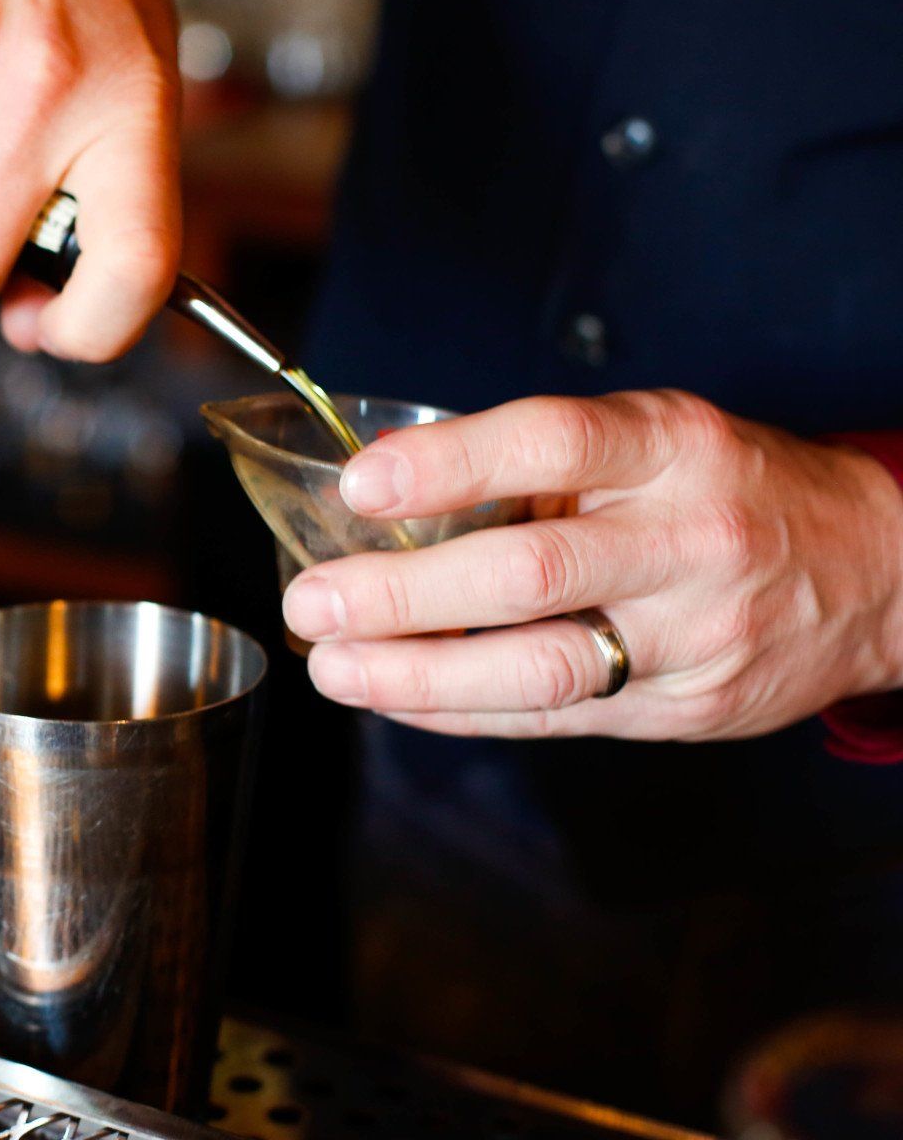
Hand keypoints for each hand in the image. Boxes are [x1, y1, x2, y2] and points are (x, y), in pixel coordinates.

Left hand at [282, 390, 902, 738]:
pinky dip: (463, 712)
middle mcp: (687, 538)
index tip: (360, 485)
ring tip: (334, 666)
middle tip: (312, 598)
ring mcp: (694, 634)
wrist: (882, 570)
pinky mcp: (688, 708)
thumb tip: (386, 495)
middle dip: (403, 594)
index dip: (447, 464)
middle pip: (530, 572)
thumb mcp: (658, 438)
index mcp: (673, 446)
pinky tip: (398, 699)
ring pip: (539, 668)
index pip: (550, 444)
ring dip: (416, 675)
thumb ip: (544, 466)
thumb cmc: (733, 489)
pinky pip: (555, 720)